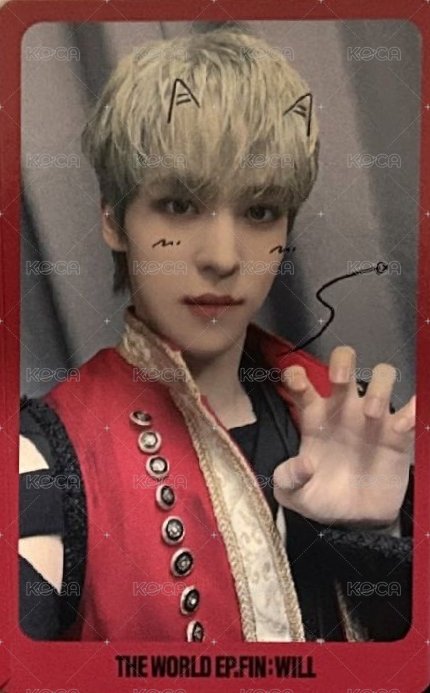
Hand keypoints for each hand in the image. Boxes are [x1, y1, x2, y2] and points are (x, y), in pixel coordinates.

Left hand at [273, 346, 414, 527]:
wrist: (354, 520)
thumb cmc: (321, 496)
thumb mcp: (293, 494)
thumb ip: (288, 479)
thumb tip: (304, 464)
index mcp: (313, 416)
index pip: (301, 382)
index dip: (296, 375)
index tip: (296, 381)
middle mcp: (343, 409)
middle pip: (344, 364)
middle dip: (342, 361)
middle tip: (339, 378)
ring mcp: (372, 418)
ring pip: (382, 377)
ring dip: (378, 387)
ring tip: (371, 413)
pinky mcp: (398, 435)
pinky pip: (411, 410)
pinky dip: (411, 411)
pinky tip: (400, 428)